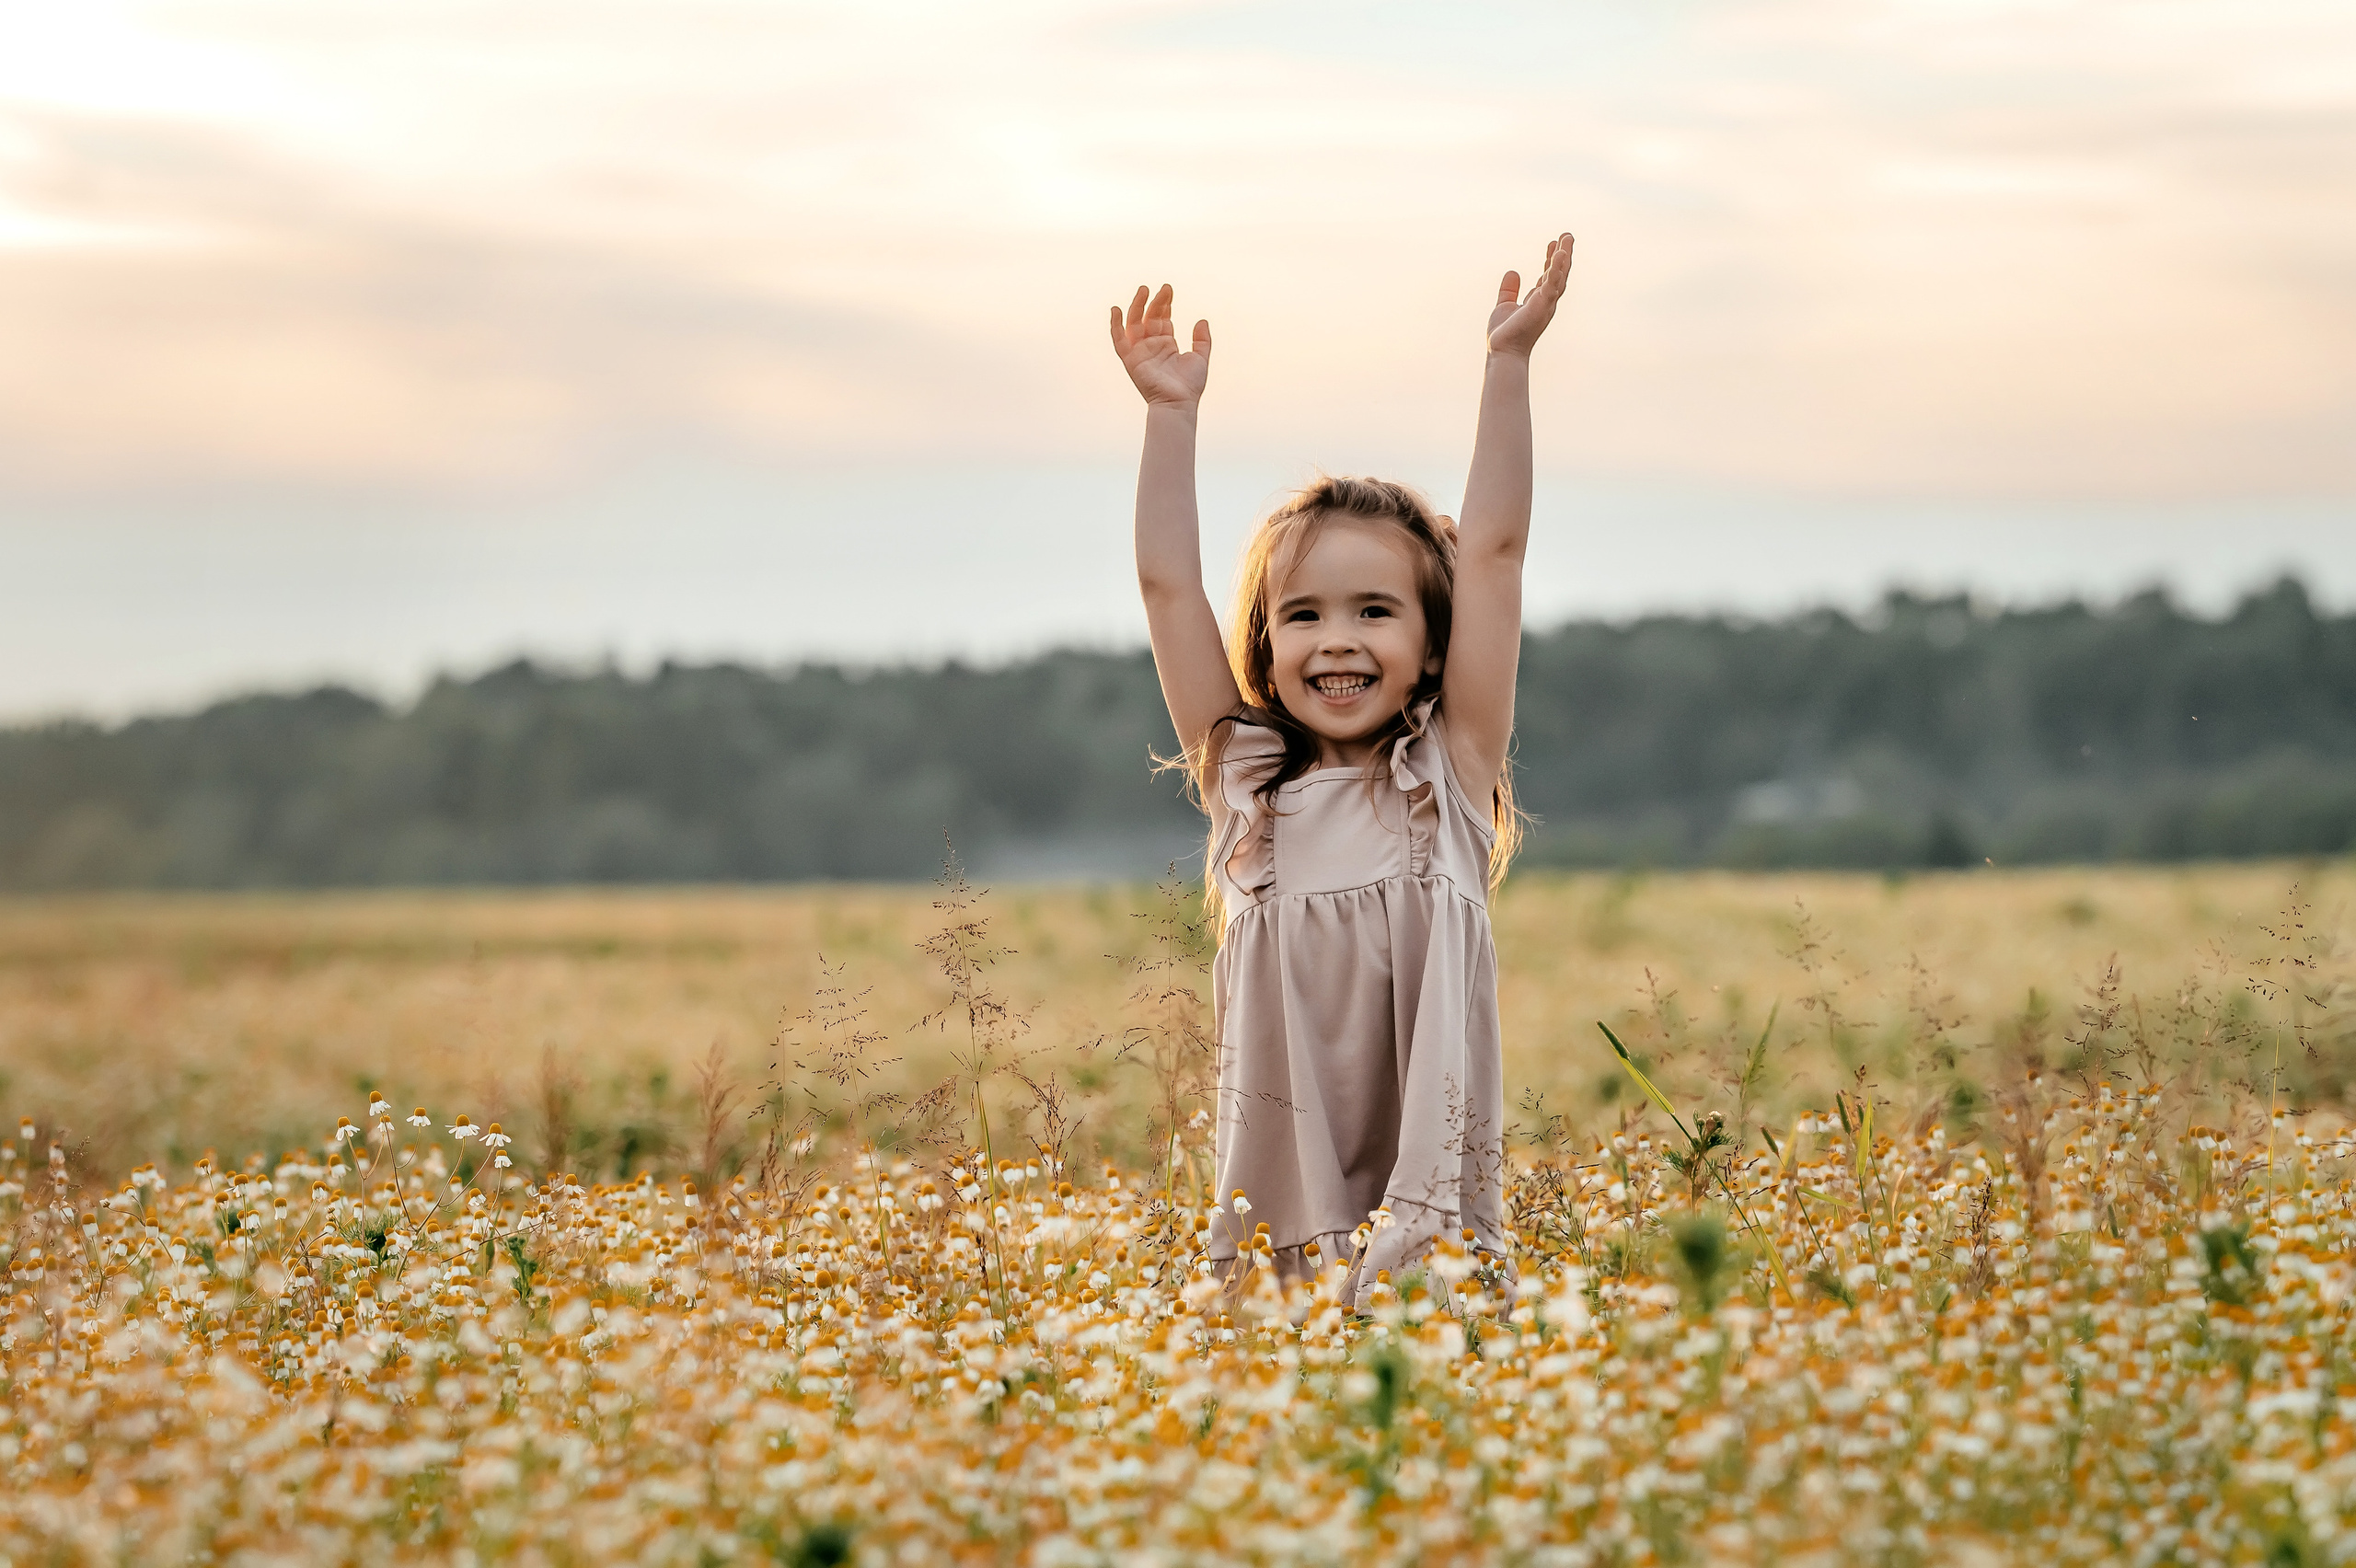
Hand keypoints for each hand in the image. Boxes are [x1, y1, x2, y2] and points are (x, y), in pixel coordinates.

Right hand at [1109, 284, 1210, 407]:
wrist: (1179, 403)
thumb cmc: (1190, 386)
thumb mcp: (1201, 357)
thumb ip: (1202, 339)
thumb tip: (1202, 320)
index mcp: (1167, 344)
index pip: (1163, 318)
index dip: (1165, 304)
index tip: (1168, 290)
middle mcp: (1152, 345)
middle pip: (1150, 317)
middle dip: (1155, 301)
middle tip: (1162, 287)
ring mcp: (1140, 351)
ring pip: (1134, 323)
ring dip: (1137, 306)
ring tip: (1144, 290)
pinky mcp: (1131, 360)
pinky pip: (1119, 340)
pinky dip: (1115, 325)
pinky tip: (1116, 310)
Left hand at [1485, 232, 1572, 357]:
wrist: (1503, 352)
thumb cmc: (1505, 334)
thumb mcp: (1504, 305)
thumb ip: (1509, 289)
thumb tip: (1512, 272)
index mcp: (1538, 300)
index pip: (1548, 275)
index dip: (1551, 259)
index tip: (1554, 243)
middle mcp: (1545, 301)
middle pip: (1558, 273)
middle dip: (1563, 254)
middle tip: (1567, 235)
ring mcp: (1545, 303)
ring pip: (1559, 276)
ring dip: (1563, 257)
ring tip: (1567, 239)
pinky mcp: (1541, 306)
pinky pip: (1551, 285)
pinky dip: (1556, 269)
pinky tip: (1559, 254)